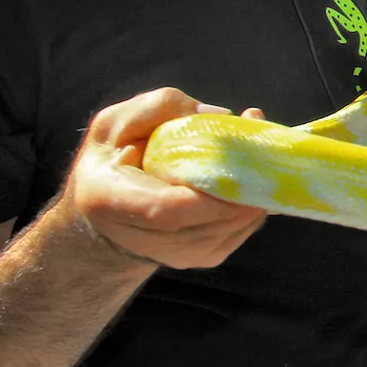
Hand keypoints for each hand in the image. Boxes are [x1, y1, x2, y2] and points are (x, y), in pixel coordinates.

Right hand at [59, 89, 267, 270]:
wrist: (106, 220)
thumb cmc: (111, 162)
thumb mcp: (116, 123)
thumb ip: (159, 108)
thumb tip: (217, 114)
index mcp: (112, 201)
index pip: (167, 209)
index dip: (210, 191)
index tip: (241, 162)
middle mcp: (146, 239)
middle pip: (212, 219)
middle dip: (246, 179)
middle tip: (259, 140)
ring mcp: (181, 255)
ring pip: (236, 224)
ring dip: (256, 188)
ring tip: (257, 152)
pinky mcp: (206, 258)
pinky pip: (244, 228)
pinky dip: (255, 201)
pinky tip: (251, 175)